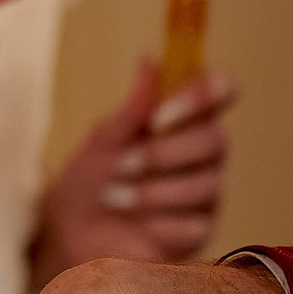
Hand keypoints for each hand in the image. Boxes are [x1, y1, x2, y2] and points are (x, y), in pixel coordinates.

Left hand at [33, 59, 235, 283]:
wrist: (71, 233)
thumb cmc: (90, 178)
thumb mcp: (103, 141)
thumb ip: (132, 108)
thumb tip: (149, 60)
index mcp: (184, 118)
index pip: (221, 90)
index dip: (201, 96)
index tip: (158, 115)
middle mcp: (204, 152)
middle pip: (216, 140)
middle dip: (162, 154)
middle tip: (119, 164)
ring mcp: (207, 192)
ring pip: (206, 185)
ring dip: (151, 191)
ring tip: (112, 195)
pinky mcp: (201, 230)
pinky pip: (195, 224)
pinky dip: (155, 224)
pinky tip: (133, 226)